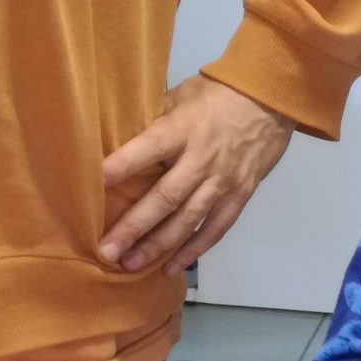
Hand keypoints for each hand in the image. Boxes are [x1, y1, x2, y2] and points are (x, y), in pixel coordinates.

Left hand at [100, 76, 296, 274]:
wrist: (270, 101)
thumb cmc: (218, 94)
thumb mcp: (180, 96)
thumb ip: (154, 121)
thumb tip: (118, 138)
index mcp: (182, 130)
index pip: (145, 150)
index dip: (119, 168)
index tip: (91, 187)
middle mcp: (201, 160)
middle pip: (165, 198)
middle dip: (134, 227)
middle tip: (107, 250)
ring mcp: (223, 181)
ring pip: (188, 220)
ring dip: (159, 245)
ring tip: (131, 265)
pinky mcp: (240, 195)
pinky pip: (216, 227)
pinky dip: (195, 249)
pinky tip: (174, 267)